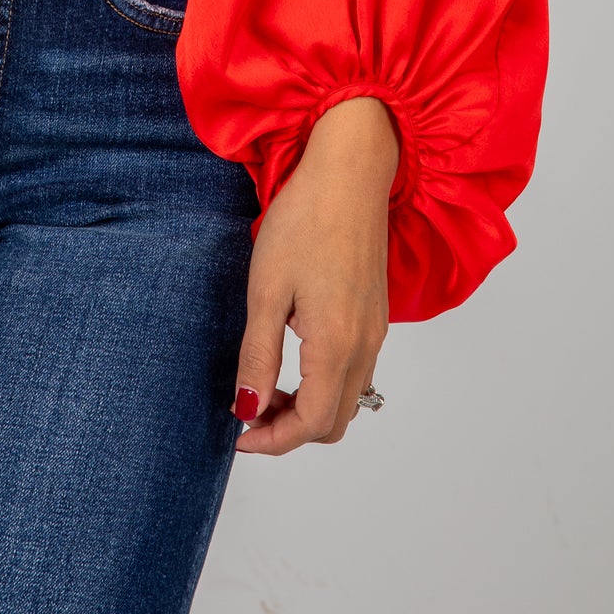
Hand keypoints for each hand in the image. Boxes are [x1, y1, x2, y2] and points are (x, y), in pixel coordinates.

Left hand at [231, 96, 397, 453]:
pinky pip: (356, 371)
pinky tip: (295, 355)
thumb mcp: (267, 290)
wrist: (349, 172)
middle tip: (249, 410)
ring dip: (309, 407)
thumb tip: (248, 409)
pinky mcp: (375, 314)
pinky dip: (325, 383)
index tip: (237, 434)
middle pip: (334, 422)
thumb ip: (258, 356)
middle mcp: (365, 347)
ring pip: (348, 399)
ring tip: (266, 383)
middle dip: (290, 430)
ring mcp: (375, 331)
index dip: (273, 440)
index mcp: (338, 346)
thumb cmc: (305, 221)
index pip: (312, 424)